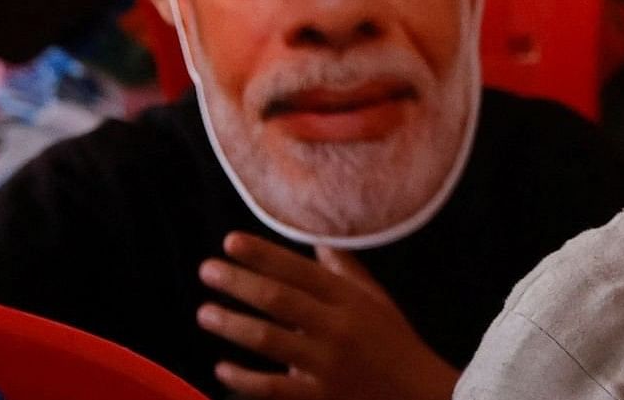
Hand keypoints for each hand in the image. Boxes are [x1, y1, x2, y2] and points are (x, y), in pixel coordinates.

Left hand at [196, 234, 459, 399]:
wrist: (418, 395)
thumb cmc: (393, 344)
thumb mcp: (376, 301)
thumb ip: (345, 271)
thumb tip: (319, 241)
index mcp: (350, 299)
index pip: (300, 270)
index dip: (263, 255)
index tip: (231, 242)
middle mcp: (337, 326)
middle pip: (279, 299)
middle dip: (238, 282)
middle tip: (207, 270)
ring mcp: (326, 363)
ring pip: (270, 339)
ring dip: (232, 324)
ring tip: (205, 313)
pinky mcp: (318, 396)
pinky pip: (272, 387)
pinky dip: (243, 378)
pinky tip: (222, 368)